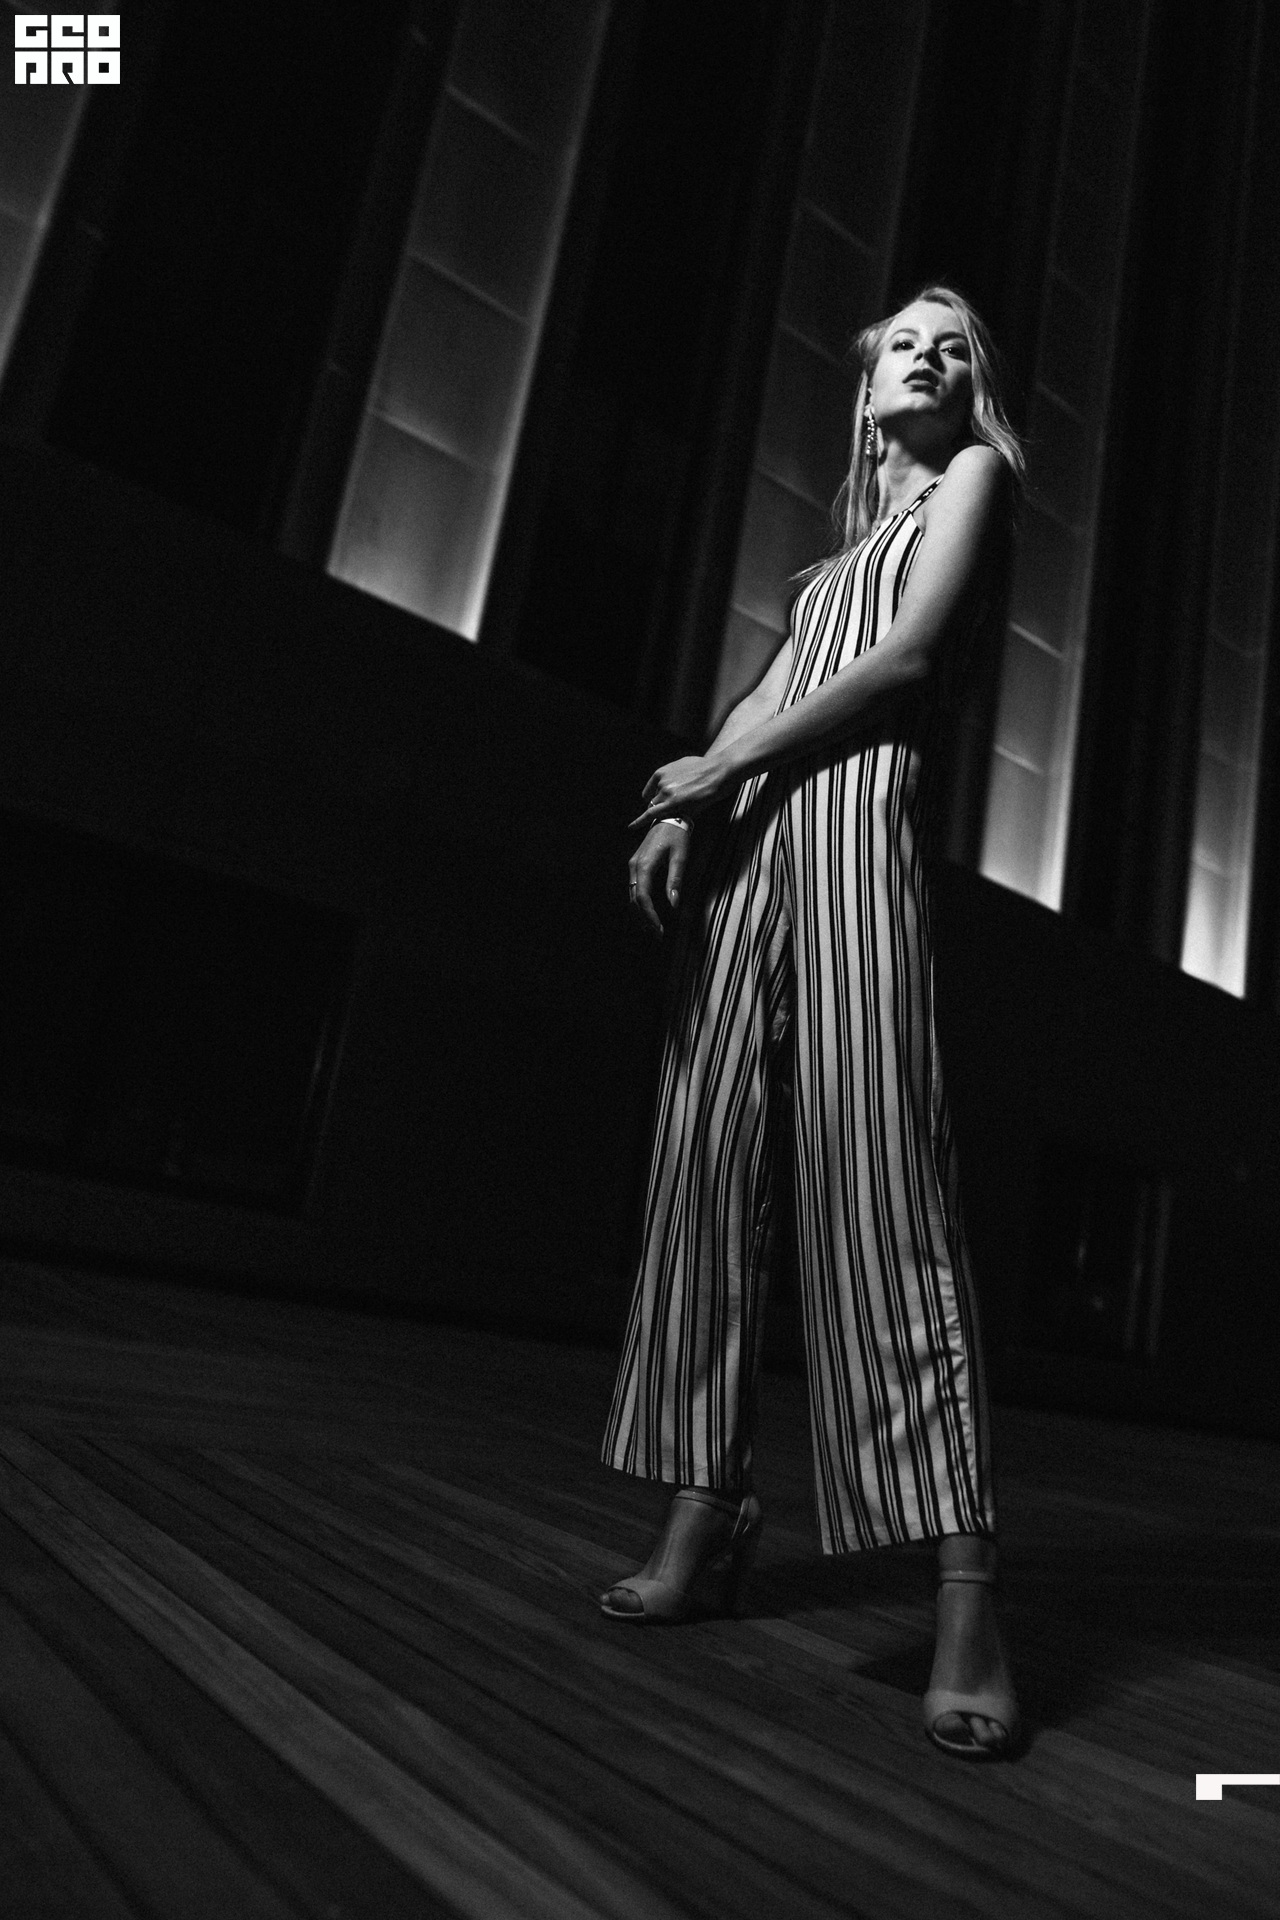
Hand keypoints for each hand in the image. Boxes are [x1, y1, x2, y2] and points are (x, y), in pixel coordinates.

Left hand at [627, 753, 730, 831]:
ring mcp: (666, 791)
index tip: (659, 805)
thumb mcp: (684, 765)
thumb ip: (674, 775)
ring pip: (657, 809)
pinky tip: (631, 827)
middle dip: (661, 808)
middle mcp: (661, 781)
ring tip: (682, 815)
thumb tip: (675, 783)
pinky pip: (651, 814)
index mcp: (661, 772)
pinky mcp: (674, 802)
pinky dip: (640, 821)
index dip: (655, 800)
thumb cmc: (707, 768)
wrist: (720, 770)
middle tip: (676, 813)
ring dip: (665, 815)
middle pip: (653, 802)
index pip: (650, 791)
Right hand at [628, 820, 690, 938]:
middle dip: (645, 918)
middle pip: (634, 899)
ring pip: (632, 895)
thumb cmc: (677, 836)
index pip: (642, 897)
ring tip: (653, 928)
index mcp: (644, 865)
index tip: (659, 929)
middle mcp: (634, 866)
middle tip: (657, 934)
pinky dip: (640, 903)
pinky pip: (634, 888)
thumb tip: (673, 904)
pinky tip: (648, 913)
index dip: (649, 915)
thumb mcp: (680, 858)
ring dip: (641, 912)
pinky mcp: (636, 864)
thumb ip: (675, 881)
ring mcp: (633, 865)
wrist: (670, 817)